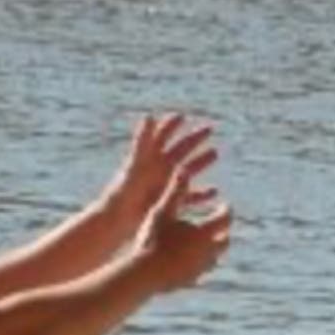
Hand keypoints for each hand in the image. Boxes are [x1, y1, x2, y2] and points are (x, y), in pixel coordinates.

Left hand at [102, 114, 217, 228]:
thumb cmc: (126, 191)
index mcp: (151, 159)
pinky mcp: (169, 201)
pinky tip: (214, 192)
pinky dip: (201, 193)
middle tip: (209, 128)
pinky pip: (189, 196)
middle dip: (194, 138)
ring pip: (187, 169)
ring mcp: (165, 185)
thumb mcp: (137, 164)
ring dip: (200, 161)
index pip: (163, 136)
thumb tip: (149, 115)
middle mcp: (159, 170)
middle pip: (180, 149)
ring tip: (215, 152)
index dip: (172, 125)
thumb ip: (143, 141)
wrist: (120, 220)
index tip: (183, 115)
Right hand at [130, 168, 231, 293]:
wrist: (145, 273)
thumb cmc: (153, 239)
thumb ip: (174, 191)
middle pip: (224, 240)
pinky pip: (202, 271)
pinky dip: (201, 264)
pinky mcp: (192, 280)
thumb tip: (182, 169)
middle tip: (219, 224)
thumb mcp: (162, 211)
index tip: (225, 205)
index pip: (225, 218)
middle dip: (223, 231)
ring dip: (213, 248)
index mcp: (204, 232)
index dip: (225, 210)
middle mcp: (208, 251)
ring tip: (206, 243)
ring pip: (215, 257)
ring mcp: (201, 268)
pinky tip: (192, 262)